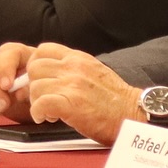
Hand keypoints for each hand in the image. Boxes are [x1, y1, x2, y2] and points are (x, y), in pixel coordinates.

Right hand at [0, 42, 35, 122]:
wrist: (32, 101)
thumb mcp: (39, 91)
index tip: (7, 86)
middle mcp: (1, 59)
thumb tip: (18, 93)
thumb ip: (30, 89)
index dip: (5, 68)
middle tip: (3, 106)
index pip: (9, 52)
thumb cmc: (38, 92)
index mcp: (21, 55)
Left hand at [25, 45, 142, 141]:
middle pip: (34, 67)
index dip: (35, 65)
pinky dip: (38, 113)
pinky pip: (40, 104)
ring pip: (35, 86)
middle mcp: (74, 67)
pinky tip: (47, 118)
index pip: (43, 49)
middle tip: (42, 98)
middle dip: (33, 84)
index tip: (39, 79)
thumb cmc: (116, 100)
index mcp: (79, 58)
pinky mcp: (70, 104)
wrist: (134, 115)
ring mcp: (72, 84)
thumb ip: (73, 69)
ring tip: (48, 111)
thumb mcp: (94, 72)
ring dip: (37, 101)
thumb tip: (51, 74)